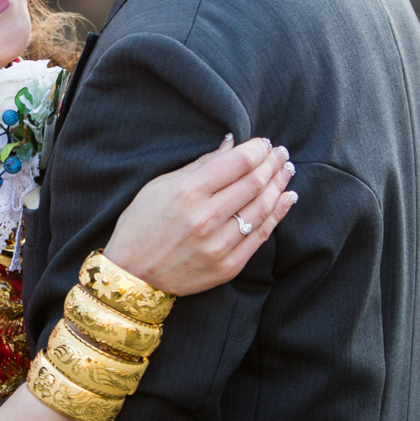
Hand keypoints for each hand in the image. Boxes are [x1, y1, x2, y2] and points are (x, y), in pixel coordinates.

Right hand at [102, 135, 295, 295]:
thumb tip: (231, 145)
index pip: (237, 163)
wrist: (132, 277)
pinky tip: (287, 198)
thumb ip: (199, 165)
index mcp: (188, 192)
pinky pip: (260, 235)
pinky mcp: (227, 266)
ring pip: (261, 208)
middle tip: (281, 152)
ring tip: (286, 170)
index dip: (257, 150)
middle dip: (271, 163)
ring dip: (279, 185)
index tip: (263, 143)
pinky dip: (278, 214)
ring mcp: (219, 244)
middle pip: (254, 183)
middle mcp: (206, 218)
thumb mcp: (159, 186)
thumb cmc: (140, 226)